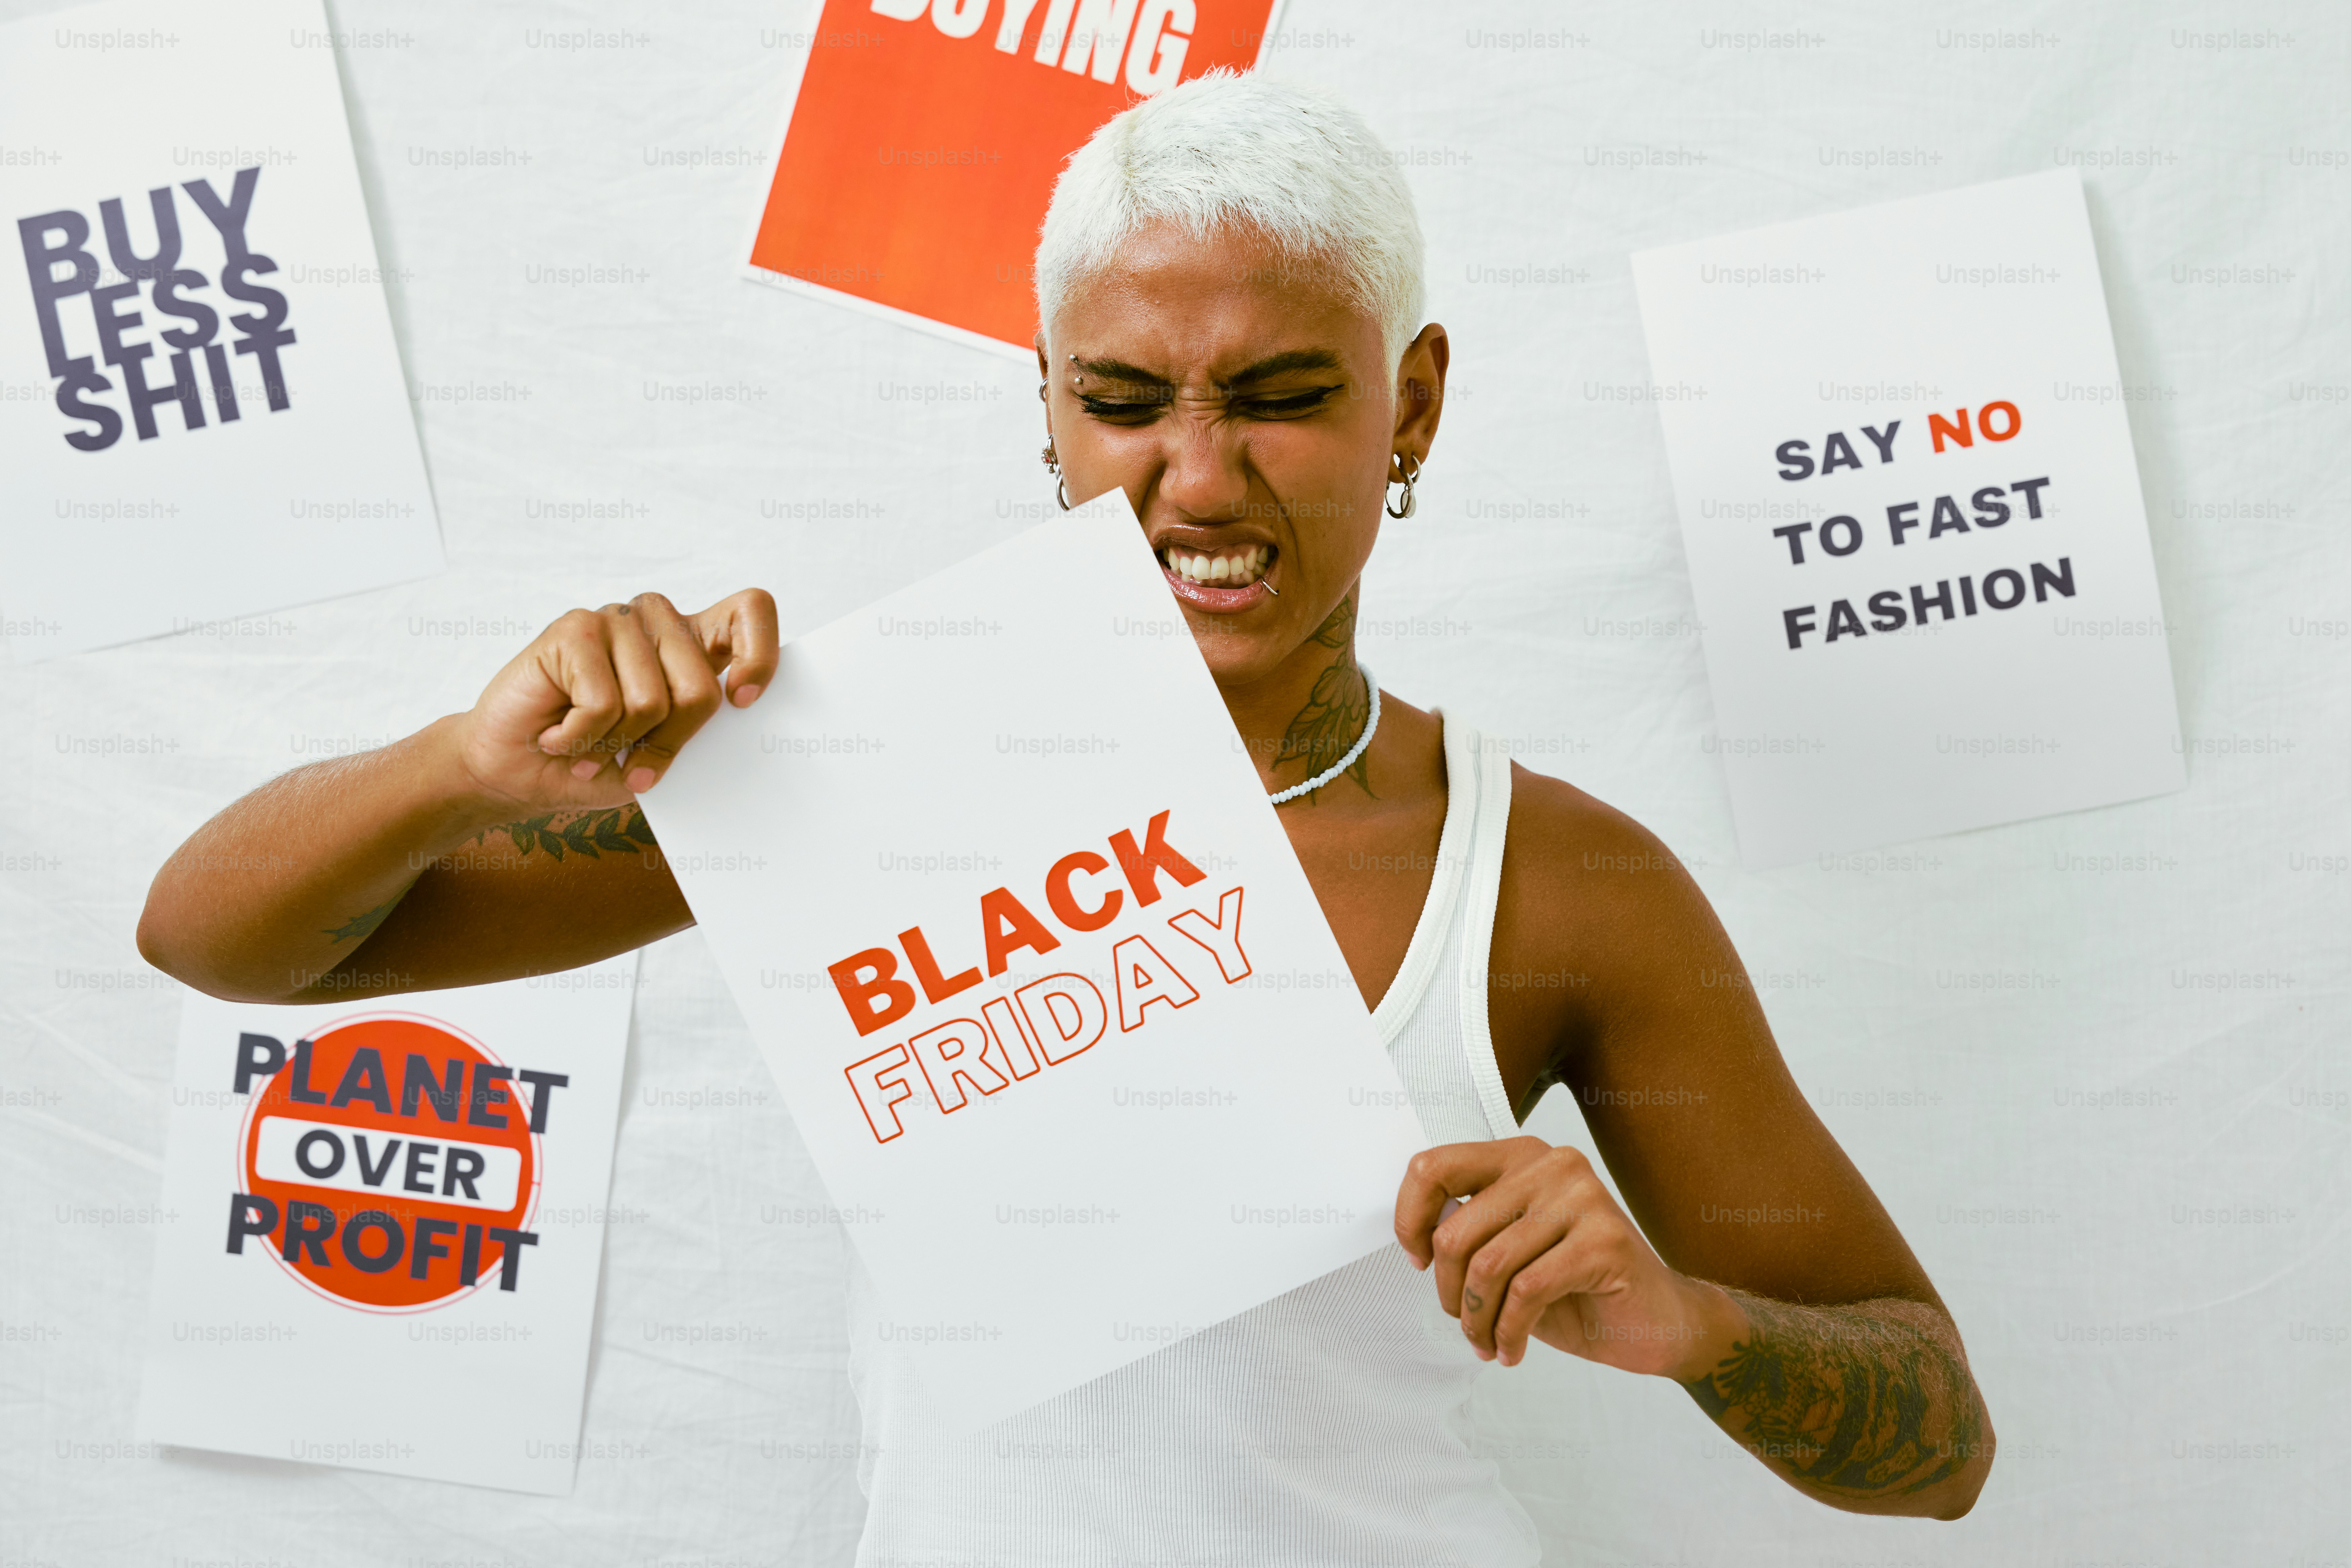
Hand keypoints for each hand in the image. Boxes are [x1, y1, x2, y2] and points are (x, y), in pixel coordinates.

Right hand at [450, 589, 778, 811]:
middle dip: (671, 742)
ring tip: (590, 747)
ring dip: (618, 744)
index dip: (760, 653)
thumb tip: (736, 713)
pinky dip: (581, 738)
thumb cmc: (594, 761)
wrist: (512, 772)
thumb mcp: (659, 753)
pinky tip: (558, 734)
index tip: (743, 700)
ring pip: (651, 700)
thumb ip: (696, 731)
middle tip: (636, 763)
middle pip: (701, 687)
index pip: (751, 610)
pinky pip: (603, 703)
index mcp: (692, 642)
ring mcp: (616, 619)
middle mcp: (658, 621)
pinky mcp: (574, 628)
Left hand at [1394, 1136, 1743, 1375]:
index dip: (1410, 1219)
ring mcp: (1582, 1198)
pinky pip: (1527, 1291)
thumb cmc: (1579, 1289)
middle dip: (1450, 1291)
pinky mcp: (1605, 1240)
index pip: (1435, 1167)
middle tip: (1465, 1322)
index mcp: (1521, 1158)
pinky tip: (1512, 1349)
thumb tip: (1419, 1237)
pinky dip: (1509, 1331)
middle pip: (1457, 1231)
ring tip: (1488, 1342)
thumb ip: (1470, 1233)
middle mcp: (1551, 1166)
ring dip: (1478, 1320)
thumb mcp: (1510, 1253)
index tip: (1419, 1261)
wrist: (1658, 1322)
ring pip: (1489, 1265)